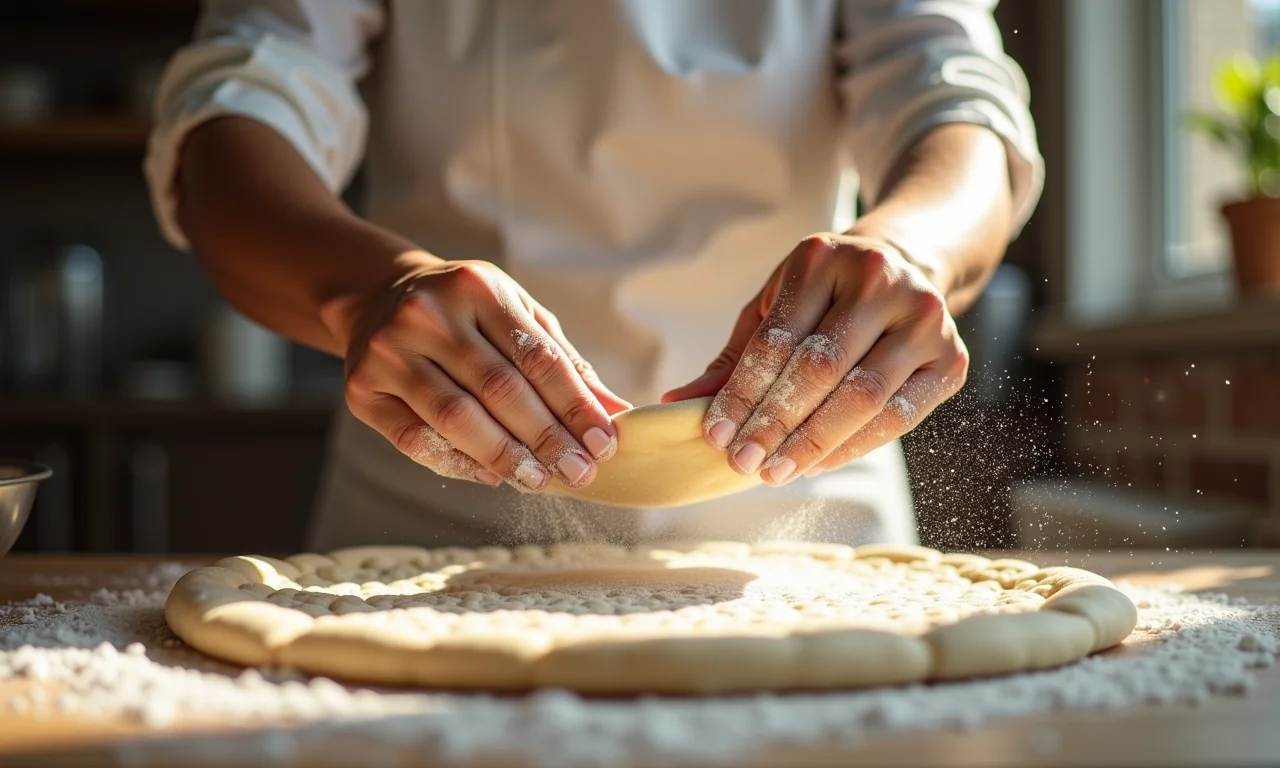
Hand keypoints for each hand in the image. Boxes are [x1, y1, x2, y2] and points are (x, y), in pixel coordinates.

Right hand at [324, 255, 631, 490]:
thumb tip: (614, 410)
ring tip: (538, 480)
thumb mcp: (514, 314)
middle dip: (547, 437)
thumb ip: (561, 360)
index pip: (537, 356)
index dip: (575, 404)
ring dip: (505, 457)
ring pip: (457, 418)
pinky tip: (491, 475)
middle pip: (500, 389)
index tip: (603, 442)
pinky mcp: (362, 389)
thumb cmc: (465, 310)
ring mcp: (389, 351)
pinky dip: (458, 463)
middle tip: (580, 472)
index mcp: (477, 286)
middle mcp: (428, 314)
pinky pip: (416, 439)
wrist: (377, 296)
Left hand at [663, 233, 967, 483]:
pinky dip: (853, 446)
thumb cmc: (825, 293)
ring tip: (775, 472)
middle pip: (820, 370)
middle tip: (742, 463)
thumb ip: (737, 355)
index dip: (744, 393)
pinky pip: (898, 416)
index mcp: (824, 257)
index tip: (716, 436)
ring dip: (813, 443)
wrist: (909, 264)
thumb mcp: (776, 303)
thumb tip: (679, 404)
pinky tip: (817, 465)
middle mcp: (880, 281)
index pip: (778, 340)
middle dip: (775, 424)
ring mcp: (925, 318)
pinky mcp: (953, 358)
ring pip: (862, 397)